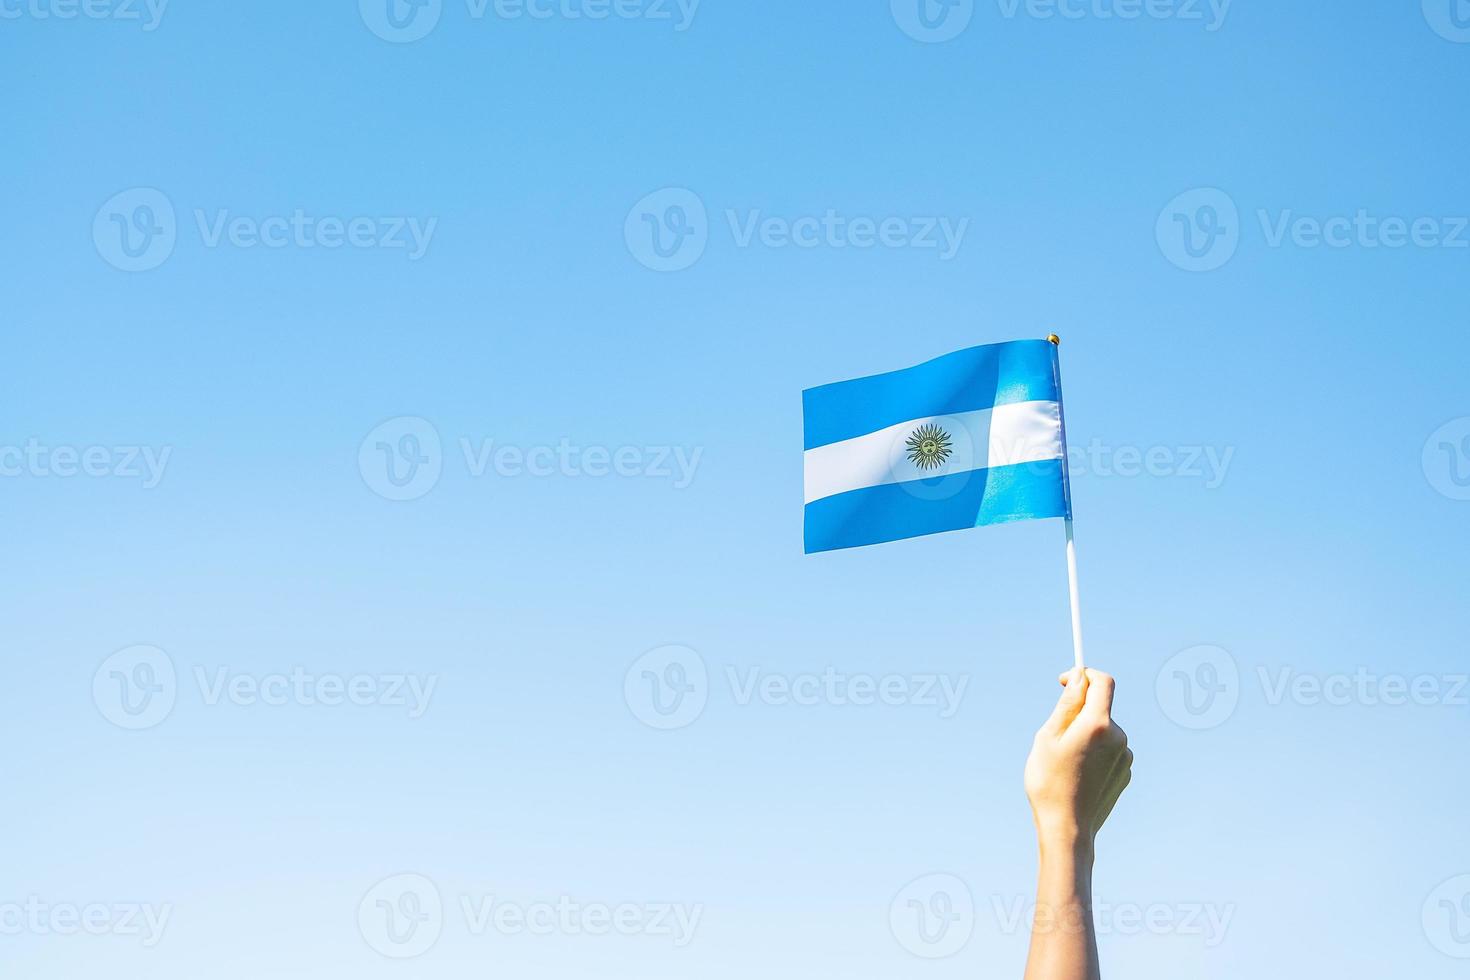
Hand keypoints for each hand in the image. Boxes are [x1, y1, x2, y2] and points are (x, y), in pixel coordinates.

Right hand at [1024, 668, 1131, 849]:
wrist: (1068, 829)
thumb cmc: (1050, 782)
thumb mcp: (1048, 737)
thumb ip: (1067, 705)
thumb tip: (1080, 679)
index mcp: (1098, 724)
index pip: (1102, 682)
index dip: (1084, 674)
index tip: (1066, 681)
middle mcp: (1119, 737)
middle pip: (1100, 707)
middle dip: (1079, 711)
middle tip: (1055, 734)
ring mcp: (1126, 756)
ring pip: (1103, 730)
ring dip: (1086, 733)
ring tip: (1065, 760)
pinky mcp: (1126, 773)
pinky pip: (1109, 750)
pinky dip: (1095, 751)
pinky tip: (1079, 773)